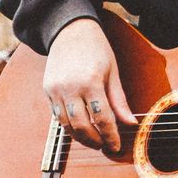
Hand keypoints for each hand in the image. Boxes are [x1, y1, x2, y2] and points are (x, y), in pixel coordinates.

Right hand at [43, 16, 135, 152]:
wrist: (70, 30)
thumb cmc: (96, 48)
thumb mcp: (113, 72)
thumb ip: (119, 100)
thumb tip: (130, 123)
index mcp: (91, 82)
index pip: (102, 118)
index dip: (110, 136)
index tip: (116, 147)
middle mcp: (70, 87)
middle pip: (82, 126)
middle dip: (94, 141)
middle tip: (104, 146)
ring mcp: (56, 90)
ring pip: (66, 125)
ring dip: (80, 137)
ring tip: (92, 140)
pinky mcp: (47, 90)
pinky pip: (57, 115)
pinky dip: (68, 125)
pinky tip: (79, 127)